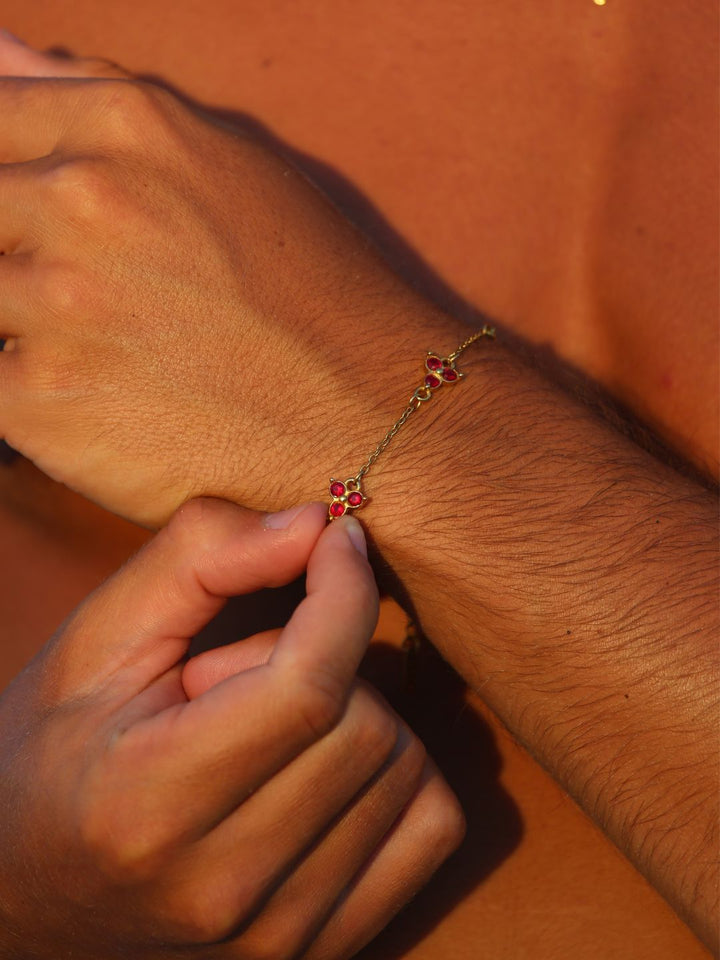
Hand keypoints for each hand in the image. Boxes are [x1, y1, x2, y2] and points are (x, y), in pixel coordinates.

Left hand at [0, 36, 447, 525]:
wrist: (369, 420)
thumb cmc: (314, 293)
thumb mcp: (228, 165)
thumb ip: (99, 101)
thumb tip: (2, 56)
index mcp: (127, 130)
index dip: (4, 173)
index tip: (29, 222)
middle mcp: (82, 205)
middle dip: (13, 254)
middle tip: (90, 300)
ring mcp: (55, 307)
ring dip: (19, 322)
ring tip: (103, 351)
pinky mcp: (43, 404)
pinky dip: (24, 391)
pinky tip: (93, 399)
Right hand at [0, 498, 463, 959]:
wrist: (27, 893)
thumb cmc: (54, 752)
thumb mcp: (97, 639)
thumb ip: (198, 559)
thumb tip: (317, 524)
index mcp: (149, 805)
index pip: (308, 687)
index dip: (343, 591)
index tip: (336, 541)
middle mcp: (224, 888)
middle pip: (365, 724)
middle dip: (324, 658)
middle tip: (240, 670)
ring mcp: (279, 936)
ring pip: (406, 770)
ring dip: (359, 713)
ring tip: (266, 726)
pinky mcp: (322, 949)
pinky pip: (434, 828)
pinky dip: (403, 772)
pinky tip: (331, 761)